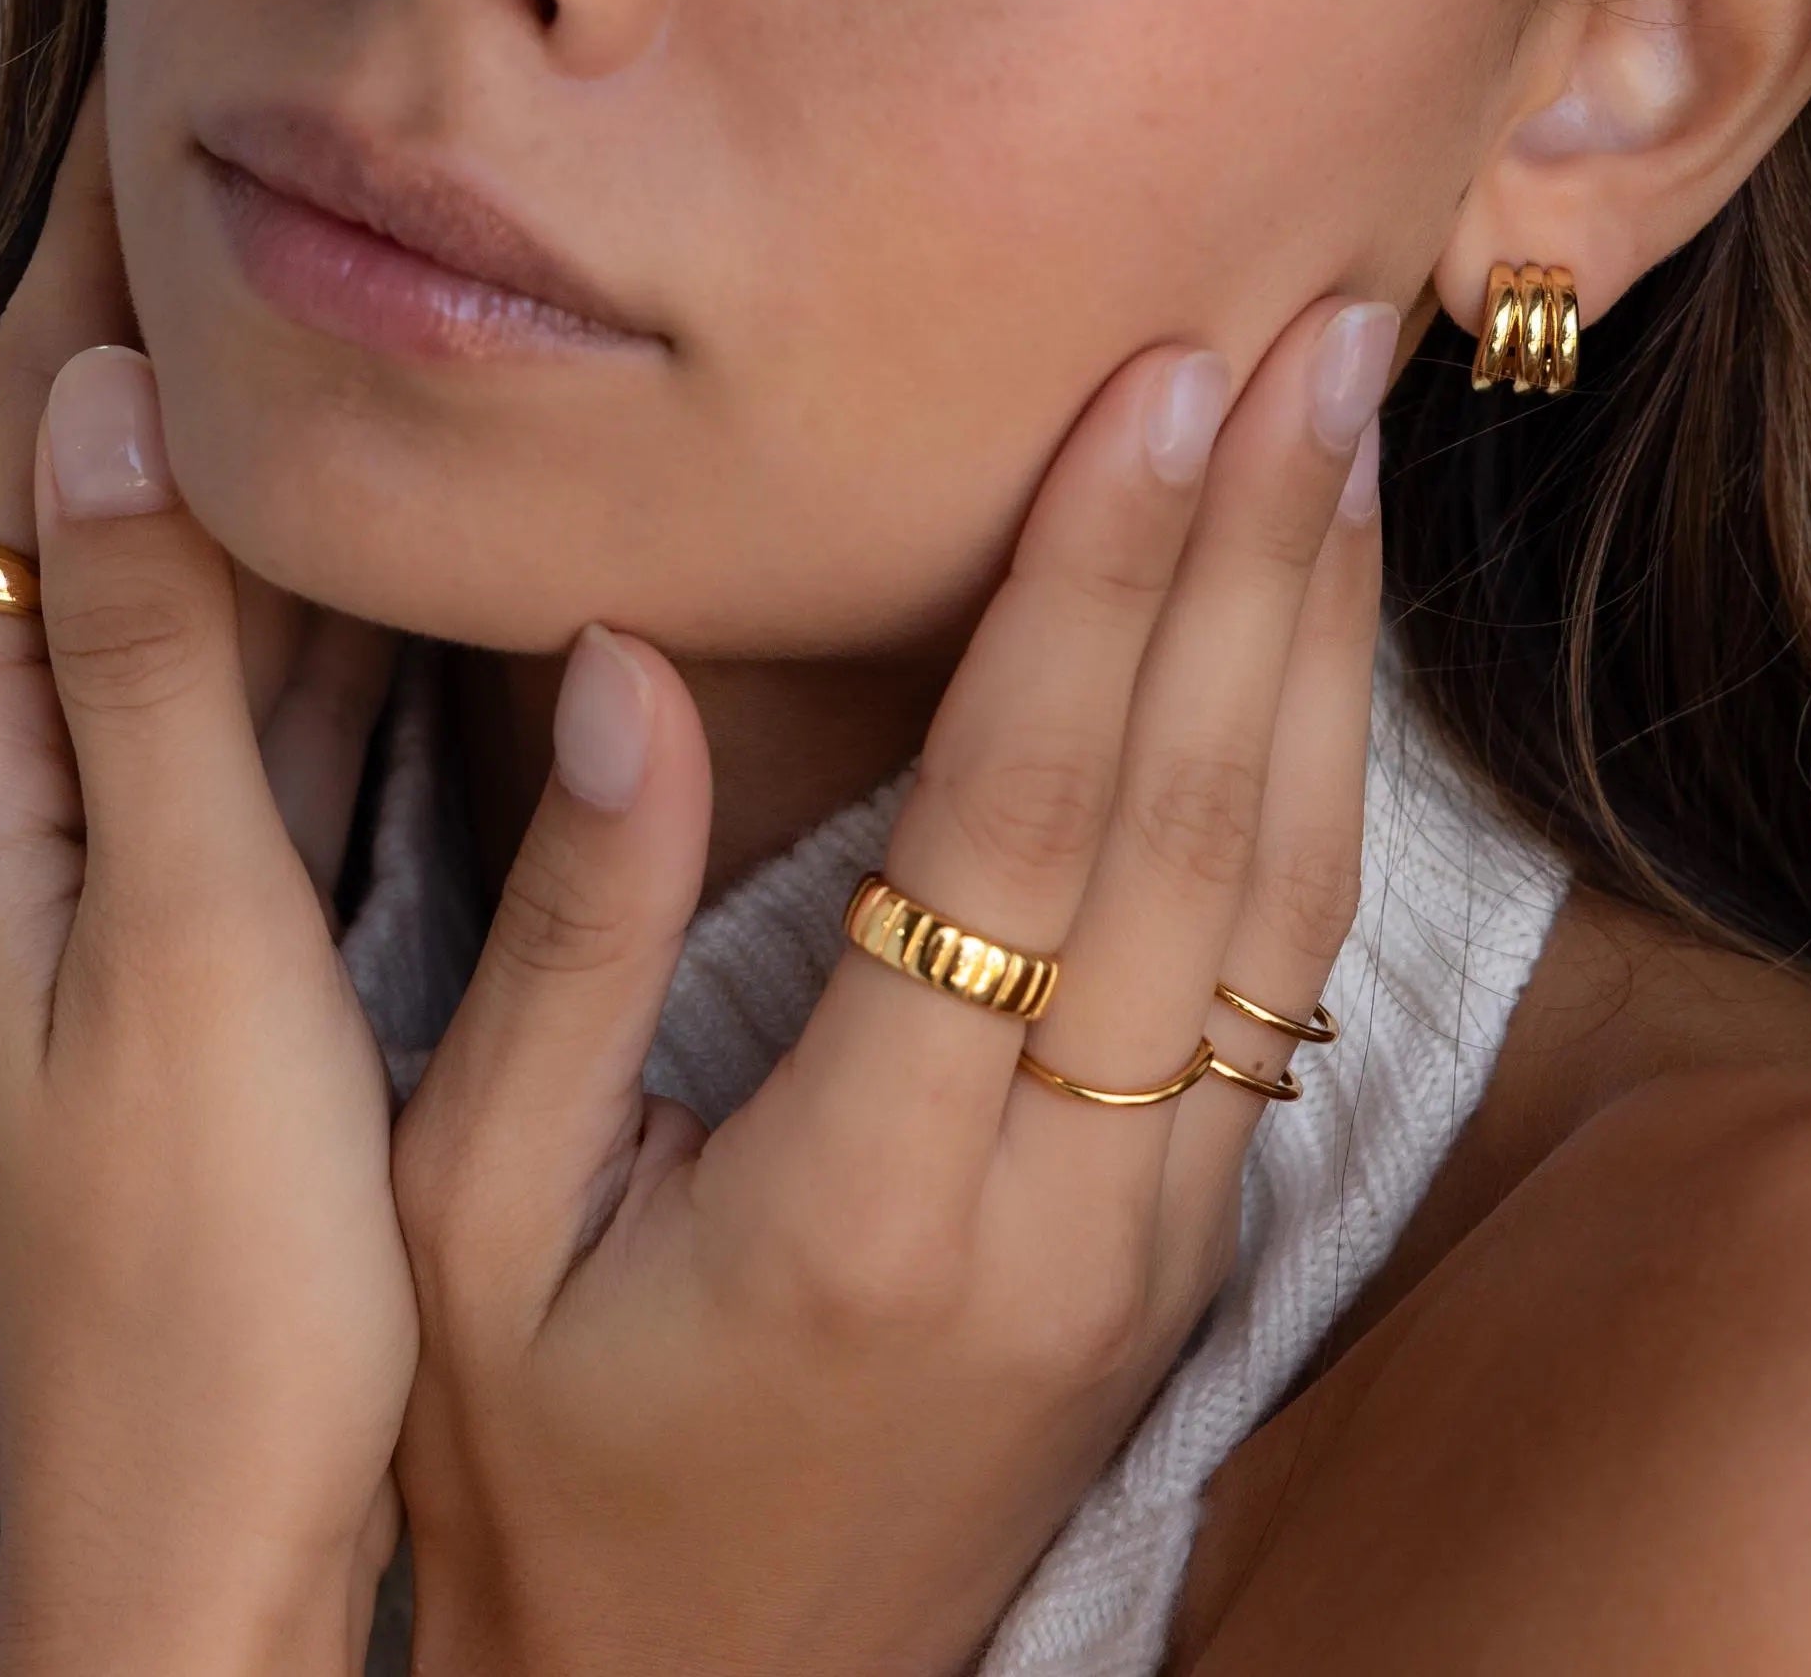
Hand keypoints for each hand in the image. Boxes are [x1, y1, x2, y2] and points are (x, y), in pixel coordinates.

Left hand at [0, 88, 415, 1676]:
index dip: (91, 265)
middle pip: (97, 484)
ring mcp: (109, 832)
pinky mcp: (203, 883)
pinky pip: (254, 671)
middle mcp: (10, 778)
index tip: (163, 89)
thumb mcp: (188, 942)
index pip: (23, 443)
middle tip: (285, 134)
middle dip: (181, 315)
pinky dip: (314, 571)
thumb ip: (152, 671)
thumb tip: (115, 414)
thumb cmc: (200, 1272)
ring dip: (258, 431)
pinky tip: (387, 491)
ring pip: (186, 568)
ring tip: (347, 260)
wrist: (210, 1519)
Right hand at [391, 289, 1396, 1676]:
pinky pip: (1280, 976)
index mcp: (863, 1199)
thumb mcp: (462, 1230)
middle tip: (1314, 335)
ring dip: (1319, 645)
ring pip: (1281, 892)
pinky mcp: (1186, 1251)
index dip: (1096, 584)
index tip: (1161, 383)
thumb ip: (557, 948)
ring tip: (1348, 437)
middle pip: (1191, 824)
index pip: (1014, 825)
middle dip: (1258, 555)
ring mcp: (1152, 1239)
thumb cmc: (534, 1474)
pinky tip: (1317, 640)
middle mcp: (1058, 1213)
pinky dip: (1315, 782)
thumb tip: (626, 671)